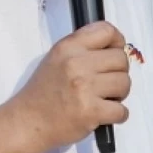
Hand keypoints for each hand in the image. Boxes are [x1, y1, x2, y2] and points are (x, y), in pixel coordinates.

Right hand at [11, 21, 131, 152]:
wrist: (28, 121)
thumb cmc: (44, 90)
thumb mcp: (57, 58)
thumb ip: (83, 48)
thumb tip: (115, 47)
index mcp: (69, 46)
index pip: (107, 31)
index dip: (117, 42)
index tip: (114, 53)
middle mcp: (77, 63)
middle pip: (121, 59)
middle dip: (119, 72)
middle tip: (106, 83)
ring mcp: (84, 88)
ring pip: (125, 83)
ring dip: (119, 94)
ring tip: (103, 99)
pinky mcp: (91, 112)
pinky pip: (122, 110)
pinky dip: (117, 115)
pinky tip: (103, 114)